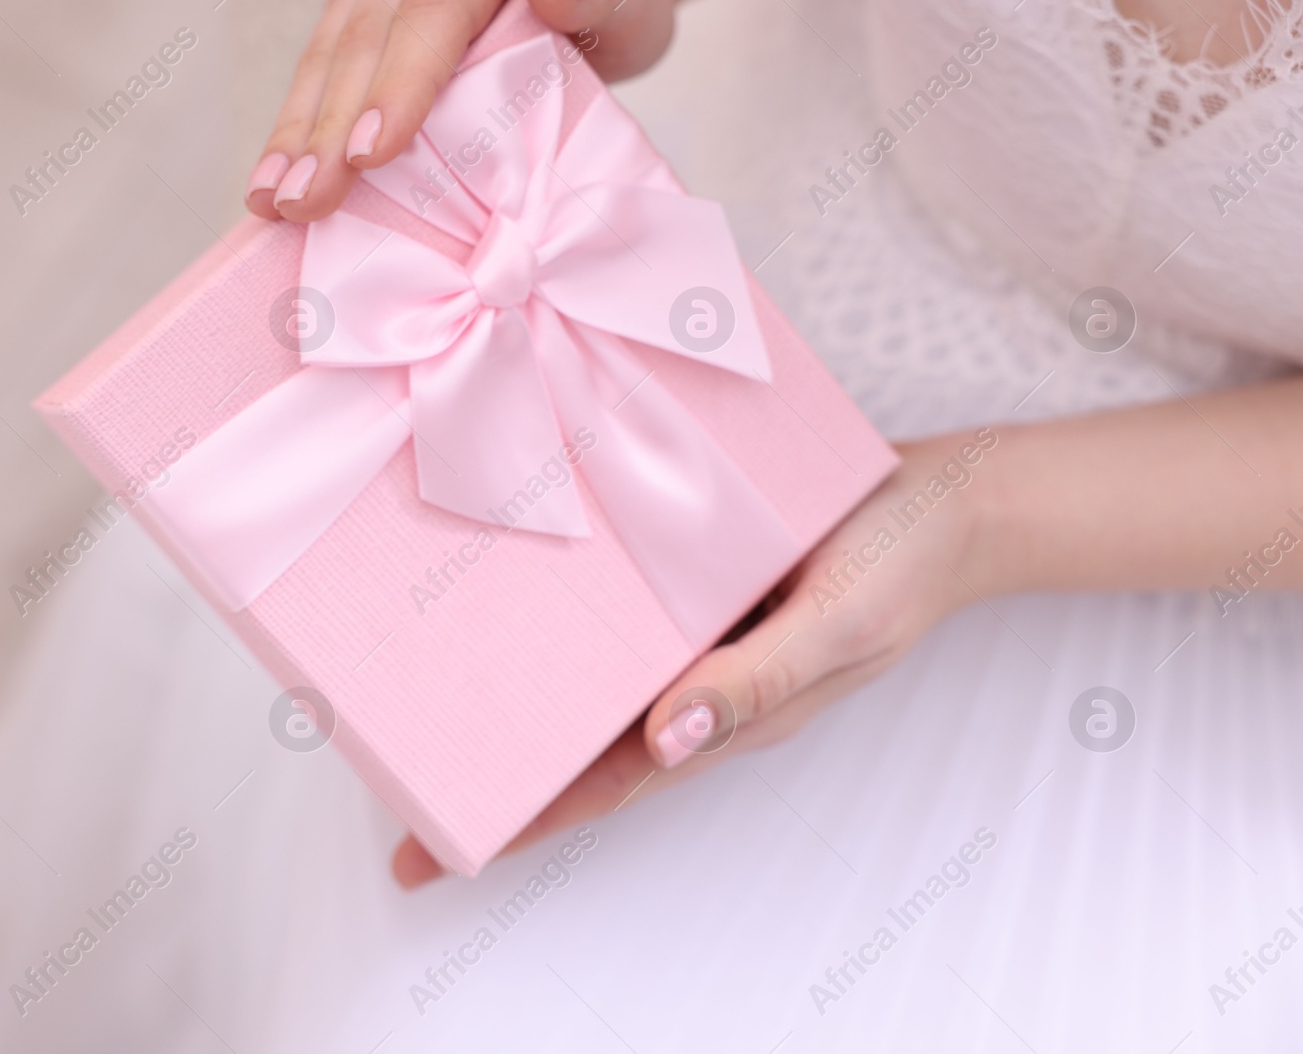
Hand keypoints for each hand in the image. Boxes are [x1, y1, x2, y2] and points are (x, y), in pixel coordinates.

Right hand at [245, 0, 687, 222]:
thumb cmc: (621, 4)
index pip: (432, 15)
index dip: (399, 85)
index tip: (373, 153)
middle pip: (365, 39)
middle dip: (327, 128)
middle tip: (302, 202)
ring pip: (330, 52)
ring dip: (297, 132)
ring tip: (270, 199)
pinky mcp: (367, 17)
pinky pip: (324, 68)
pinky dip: (299, 128)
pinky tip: (273, 180)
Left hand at [393, 431, 996, 887]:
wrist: (951, 499)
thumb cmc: (903, 564)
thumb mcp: (835, 627)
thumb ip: (755, 683)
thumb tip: (661, 742)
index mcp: (724, 715)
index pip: (604, 785)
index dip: (523, 823)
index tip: (435, 852)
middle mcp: (695, 684)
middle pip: (582, 746)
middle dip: (499, 771)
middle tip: (399, 783)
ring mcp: (693, 635)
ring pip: (592, 684)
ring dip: (524, 703)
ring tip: (432, 706)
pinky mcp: (694, 584)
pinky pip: (620, 618)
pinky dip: (568, 628)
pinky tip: (519, 610)